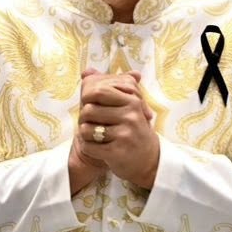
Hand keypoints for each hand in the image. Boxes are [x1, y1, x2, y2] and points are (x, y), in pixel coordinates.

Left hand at [78, 69, 158, 188]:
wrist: (148, 159)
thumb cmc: (133, 128)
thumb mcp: (127, 105)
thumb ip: (107, 86)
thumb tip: (86, 71)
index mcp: (132, 100)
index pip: (98, 91)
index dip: (87, 98)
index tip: (91, 105)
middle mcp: (131, 115)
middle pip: (89, 109)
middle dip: (83, 116)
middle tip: (88, 122)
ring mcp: (125, 134)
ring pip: (86, 129)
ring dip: (84, 133)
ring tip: (94, 135)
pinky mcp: (118, 152)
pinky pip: (89, 146)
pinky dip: (87, 147)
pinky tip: (95, 147)